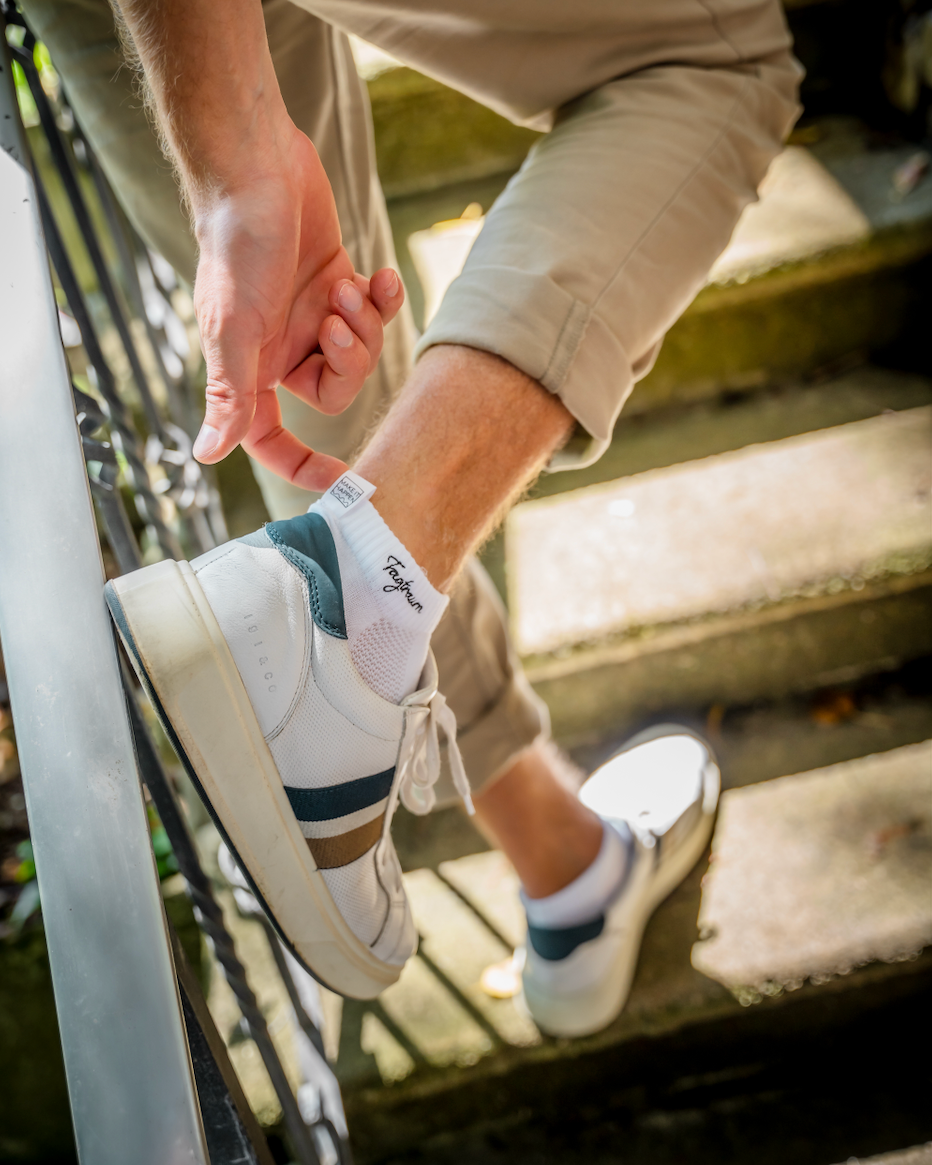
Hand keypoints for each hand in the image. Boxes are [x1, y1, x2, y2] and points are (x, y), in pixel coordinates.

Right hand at [190, 122, 404, 488]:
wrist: (258, 167)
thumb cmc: (238, 243)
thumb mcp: (235, 326)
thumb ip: (229, 393)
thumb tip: (206, 455)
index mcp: (250, 368)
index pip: (271, 438)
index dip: (302, 465)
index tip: (340, 483)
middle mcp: (281, 348)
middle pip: (334, 392)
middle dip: (349, 361)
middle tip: (337, 318)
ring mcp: (312, 315)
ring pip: (359, 353)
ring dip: (364, 323)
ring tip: (347, 287)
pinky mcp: (338, 282)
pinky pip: (375, 312)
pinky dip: (384, 298)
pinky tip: (381, 276)